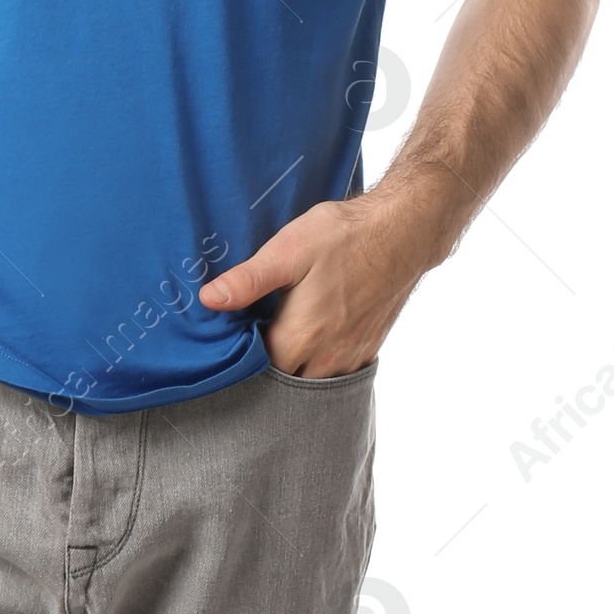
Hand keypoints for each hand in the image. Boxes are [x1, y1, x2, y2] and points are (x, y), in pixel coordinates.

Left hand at [200, 177, 457, 377]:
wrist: (404, 231)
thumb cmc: (344, 236)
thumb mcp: (287, 250)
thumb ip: (247, 281)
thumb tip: (208, 300)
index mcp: (300, 338)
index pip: (256, 370)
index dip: (240, 357)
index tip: (232, 336)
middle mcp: (326, 358)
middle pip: (284, 382)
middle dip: (266, 368)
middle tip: (255, 338)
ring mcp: (351, 356)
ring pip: (312, 381)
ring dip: (295, 368)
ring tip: (283, 339)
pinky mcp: (369, 347)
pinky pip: (338, 373)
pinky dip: (321, 365)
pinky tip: (313, 339)